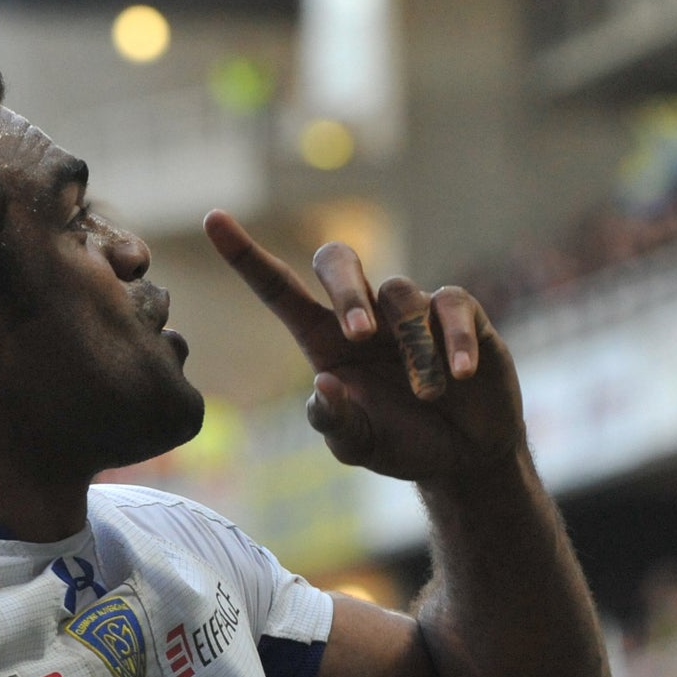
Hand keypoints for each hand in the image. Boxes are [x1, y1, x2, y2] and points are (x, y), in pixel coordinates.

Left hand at [203, 212, 522, 485]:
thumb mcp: (358, 444)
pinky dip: (455, 341)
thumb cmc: (400, 443)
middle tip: (359, 335)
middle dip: (346, 288)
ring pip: (403, 297)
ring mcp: (411, 310)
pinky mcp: (459, 315)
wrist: (463, 457)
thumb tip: (322, 386)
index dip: (245, 254)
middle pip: (339, 260)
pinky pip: (451, 305)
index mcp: (322, 339)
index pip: (278, 288)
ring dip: (416, 351)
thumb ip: (335, 422)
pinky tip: (460, 375)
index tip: (213, 219)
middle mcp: (364, 314)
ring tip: (429, 396)